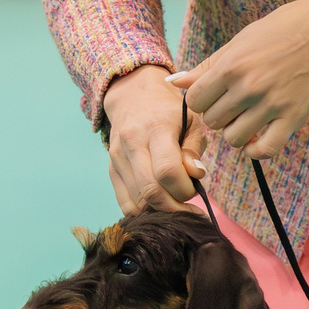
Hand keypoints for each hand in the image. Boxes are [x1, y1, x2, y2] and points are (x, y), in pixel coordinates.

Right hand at [102, 65, 207, 213]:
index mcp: (156, 129)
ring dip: (160, 211)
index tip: (196, 190)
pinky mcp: (111, 169)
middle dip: (174, 207)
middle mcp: (132, 144)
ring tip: (174, 203)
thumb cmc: (170, 112)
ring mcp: (118, 158)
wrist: (133, 97)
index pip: (167, 170)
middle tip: (189, 207)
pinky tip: (159, 206)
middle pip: (150, 191)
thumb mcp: (192, 120)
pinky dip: (144, 212)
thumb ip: (194, 149)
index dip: (184, 189)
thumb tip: (196, 175)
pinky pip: (125, 204)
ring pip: (137, 202)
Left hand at [169, 0, 308, 161]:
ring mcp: (271, 104)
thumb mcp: (241, 40)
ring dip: (237, 131)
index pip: (196, 100)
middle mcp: (248, 87)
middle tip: (234, 103)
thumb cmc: (285, 27)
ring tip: (248, 117)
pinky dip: (257, 150)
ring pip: (233, 138)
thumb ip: (208, 65)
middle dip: (219, 115)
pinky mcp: (294, 117)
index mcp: (231, 65)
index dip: (202, 99)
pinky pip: (265, 150)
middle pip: (212, 121)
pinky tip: (259, 137)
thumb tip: (174, 82)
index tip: (215, 94)